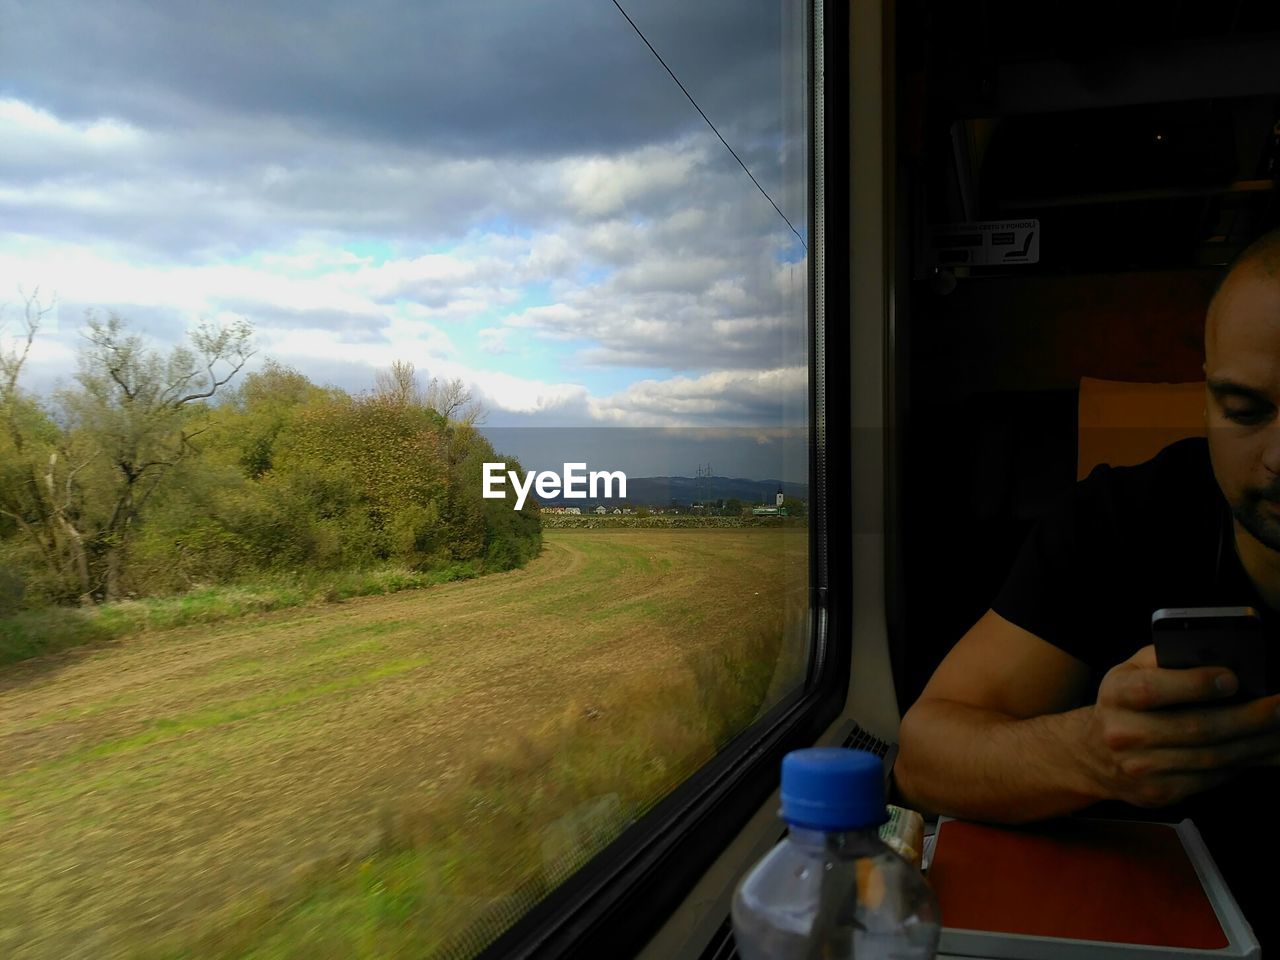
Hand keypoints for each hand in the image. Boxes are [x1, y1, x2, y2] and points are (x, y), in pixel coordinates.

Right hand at [1081, 644, 1279, 806]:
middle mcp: (1124, 733)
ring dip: (1257, 743)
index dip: (1194, 685)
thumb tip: (1220, 660)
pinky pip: (1213, 778)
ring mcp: (1142, 768)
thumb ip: (1166, 660)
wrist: (1093, 754)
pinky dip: (1246, 763)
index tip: (1232, 678)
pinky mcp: (1161, 792)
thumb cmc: (1123, 704)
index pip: (1152, 690)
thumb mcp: (1130, 670)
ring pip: (1213, 757)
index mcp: (1116, 695)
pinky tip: (1264, 750)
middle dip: (1248, 717)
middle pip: (1196, 728)